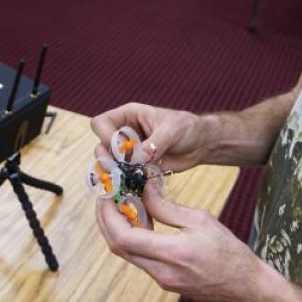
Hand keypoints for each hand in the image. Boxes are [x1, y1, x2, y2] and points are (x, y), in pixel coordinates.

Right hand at [90, 102, 210, 171]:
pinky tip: (133, 186)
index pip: (101, 123)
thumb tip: (136, 159)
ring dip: (115, 173)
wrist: (200, 144)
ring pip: (109, 163)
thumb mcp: (171, 131)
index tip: (120, 149)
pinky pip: (124, 175)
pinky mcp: (137, 167)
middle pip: (101, 145)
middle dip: (106, 158)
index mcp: (128, 116)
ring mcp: (129, 151)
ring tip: (126, 179)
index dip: (106, 136)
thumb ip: (154, 144)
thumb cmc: (186, 128)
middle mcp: (125, 133)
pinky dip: (126, 182)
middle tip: (118, 170)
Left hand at [95, 182, 270, 301]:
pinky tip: (141, 221)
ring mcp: (161, 279)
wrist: (244, 286)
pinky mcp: (164, 281)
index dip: (108, 215)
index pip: (124, 237)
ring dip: (118, 228)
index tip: (106, 195)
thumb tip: (144, 190)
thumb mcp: (201, 220)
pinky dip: (133, 238)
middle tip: (107, 197)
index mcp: (173, 253)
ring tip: (123, 204)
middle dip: (106, 220)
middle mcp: (161, 271)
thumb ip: (168, 207)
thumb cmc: (229, 252)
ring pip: (126, 253)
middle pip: (117, 247)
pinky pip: (139, 258)